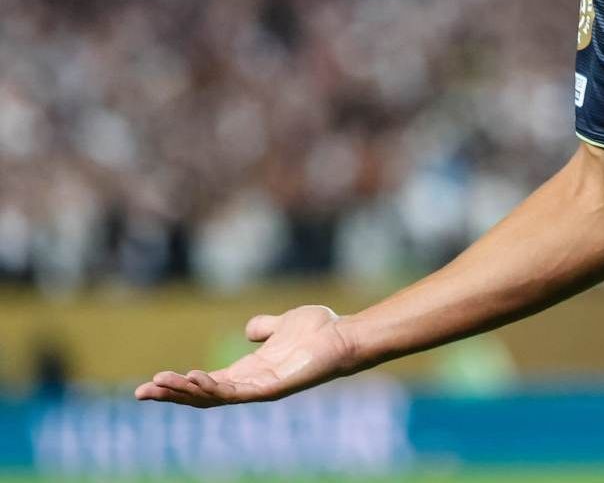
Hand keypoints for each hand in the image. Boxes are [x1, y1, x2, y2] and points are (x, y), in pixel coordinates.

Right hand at [134, 304, 360, 406]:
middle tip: (141, 392)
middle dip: (172, 394)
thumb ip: (264, 328)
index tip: (150, 383)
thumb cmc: (318, 331)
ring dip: (186, 391)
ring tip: (160, 384)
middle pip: (202, 395)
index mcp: (248, 371)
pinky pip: (237, 392)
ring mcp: (261, 388)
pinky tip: (195, 378)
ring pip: (214, 397)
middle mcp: (250, 383)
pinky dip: (214, 387)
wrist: (344, 335)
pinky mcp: (273, 388)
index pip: (205, 383)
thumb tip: (250, 330)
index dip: (179, 384)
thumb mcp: (282, 325)